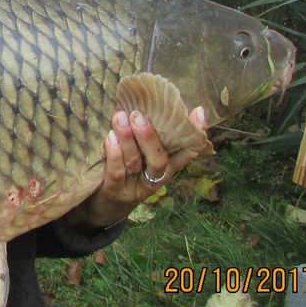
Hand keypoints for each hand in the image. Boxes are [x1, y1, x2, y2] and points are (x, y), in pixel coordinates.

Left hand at [65, 106, 207, 230]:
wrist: (107, 203)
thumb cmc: (128, 170)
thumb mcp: (143, 153)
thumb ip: (152, 134)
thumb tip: (157, 102)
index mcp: (167, 167)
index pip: (186, 151)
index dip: (194, 133)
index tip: (198, 112)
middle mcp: (154, 178)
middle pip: (159, 160)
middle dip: (149, 136)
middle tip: (138, 114)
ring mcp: (135, 186)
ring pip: (134, 162)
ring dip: (128, 139)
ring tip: (120, 118)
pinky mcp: (115, 191)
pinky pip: (116, 173)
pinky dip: (114, 154)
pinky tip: (109, 138)